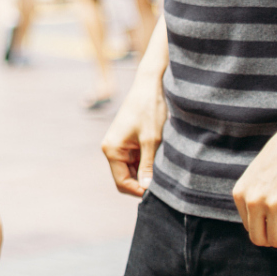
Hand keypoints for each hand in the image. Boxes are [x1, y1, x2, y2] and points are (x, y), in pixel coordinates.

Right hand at [101, 71, 167, 196]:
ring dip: (147, 172)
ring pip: (133, 170)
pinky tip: (161, 159)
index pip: (122, 182)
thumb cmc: (149, 109)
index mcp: (112, 149)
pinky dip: (148, 164)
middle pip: (126, 178)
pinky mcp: (129, 142)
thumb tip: (146, 188)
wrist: (150, 86)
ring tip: (163, 168)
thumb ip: (147, 166)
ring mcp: (120, 145)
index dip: (139, 190)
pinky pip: (137, 161)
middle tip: (164, 182)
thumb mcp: (152, 140)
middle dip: (143, 182)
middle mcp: (112, 148)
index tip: (158, 191)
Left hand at [232, 122, 276, 249]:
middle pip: (259, 239)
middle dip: (274, 242)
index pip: (248, 227)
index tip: (276, 228)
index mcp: (240, 193)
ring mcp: (272, 204)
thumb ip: (253, 196)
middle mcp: (253, 200)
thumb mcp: (256, 176)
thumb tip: (260, 223)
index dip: (264, 232)